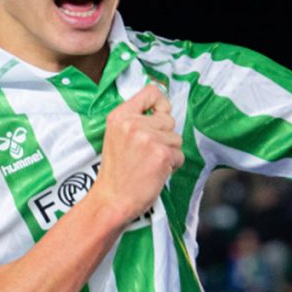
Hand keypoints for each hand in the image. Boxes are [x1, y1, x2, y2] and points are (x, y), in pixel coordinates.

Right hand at [93, 84, 184, 221]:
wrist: (112, 200)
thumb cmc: (117, 171)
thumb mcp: (117, 135)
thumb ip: (135, 119)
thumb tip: (162, 107)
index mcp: (119, 116)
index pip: (151, 92)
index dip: (161, 103)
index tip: (159, 114)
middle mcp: (133, 124)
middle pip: (168, 119)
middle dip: (165, 136)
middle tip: (147, 152)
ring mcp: (148, 138)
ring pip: (176, 138)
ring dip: (169, 152)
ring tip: (150, 163)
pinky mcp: (161, 154)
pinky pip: (179, 155)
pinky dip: (173, 165)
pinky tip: (156, 172)